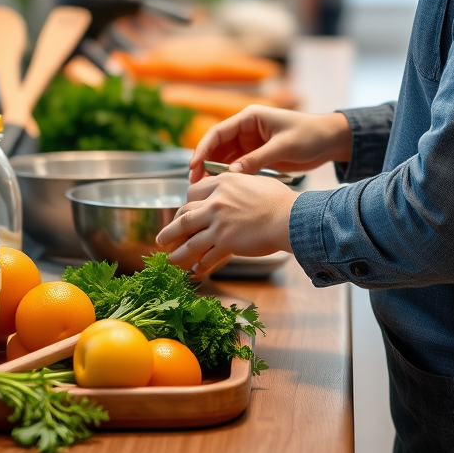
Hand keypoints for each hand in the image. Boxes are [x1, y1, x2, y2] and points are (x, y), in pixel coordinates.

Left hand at [156, 173, 297, 276]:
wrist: (290, 218)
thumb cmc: (278, 200)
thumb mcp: (253, 182)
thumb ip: (236, 185)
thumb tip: (230, 189)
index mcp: (223, 183)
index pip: (193, 193)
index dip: (185, 204)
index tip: (183, 213)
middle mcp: (216, 202)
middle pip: (184, 216)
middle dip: (171, 229)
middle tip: (164, 238)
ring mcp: (219, 223)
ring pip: (188, 239)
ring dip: (177, 251)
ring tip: (169, 258)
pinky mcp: (225, 242)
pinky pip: (206, 256)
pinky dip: (199, 265)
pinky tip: (196, 270)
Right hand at [188, 105, 351, 182]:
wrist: (329, 140)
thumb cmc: (309, 135)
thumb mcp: (283, 146)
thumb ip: (257, 159)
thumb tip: (231, 174)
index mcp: (250, 118)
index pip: (218, 132)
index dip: (202, 149)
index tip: (193, 166)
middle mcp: (246, 129)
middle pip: (217, 146)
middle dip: (204, 164)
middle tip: (194, 185)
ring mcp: (251, 143)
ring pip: (225, 158)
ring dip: (215, 172)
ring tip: (204, 191)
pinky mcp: (257, 156)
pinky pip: (237, 166)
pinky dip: (229, 177)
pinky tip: (223, 190)